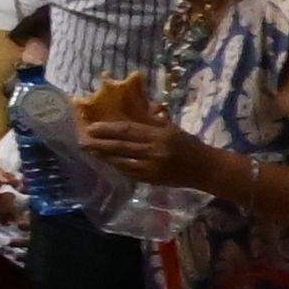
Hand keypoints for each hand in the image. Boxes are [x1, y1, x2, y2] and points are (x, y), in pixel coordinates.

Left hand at [76, 106, 206, 186]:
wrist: (205, 169)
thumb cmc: (188, 144)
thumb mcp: (171, 128)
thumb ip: (151, 121)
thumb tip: (131, 108)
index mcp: (160, 135)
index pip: (129, 131)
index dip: (108, 129)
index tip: (92, 127)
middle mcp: (154, 152)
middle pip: (121, 147)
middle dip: (100, 144)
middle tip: (82, 141)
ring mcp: (152, 168)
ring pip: (122, 161)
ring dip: (104, 157)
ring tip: (89, 151)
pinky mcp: (151, 180)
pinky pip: (129, 172)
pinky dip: (116, 166)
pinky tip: (106, 162)